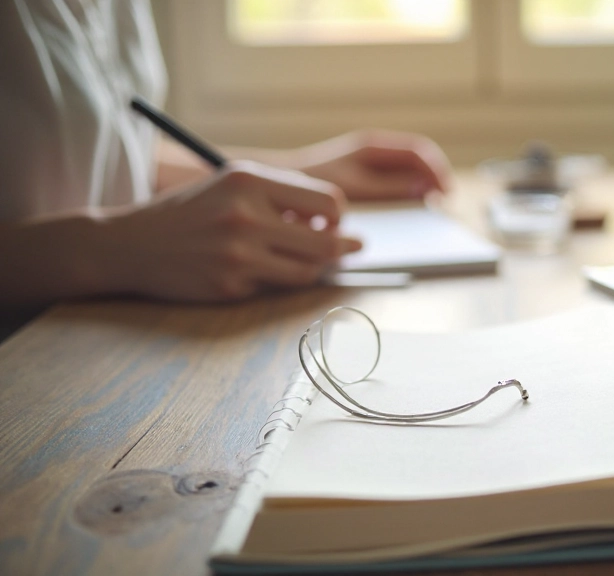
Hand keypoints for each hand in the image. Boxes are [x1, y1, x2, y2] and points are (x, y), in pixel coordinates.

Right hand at [102, 161, 361, 301]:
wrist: (131, 244)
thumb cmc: (192, 212)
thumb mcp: (232, 184)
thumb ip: (282, 195)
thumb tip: (337, 221)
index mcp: (249, 180)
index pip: (328, 201)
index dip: (338, 216)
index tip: (334, 223)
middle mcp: (245, 215)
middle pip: (328, 242)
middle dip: (345, 247)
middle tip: (352, 248)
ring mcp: (238, 254)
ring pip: (308, 270)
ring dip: (315, 268)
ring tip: (305, 259)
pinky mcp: (230, 285)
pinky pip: (275, 287)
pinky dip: (276, 279)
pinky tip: (257, 269)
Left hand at [293, 130, 451, 200]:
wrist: (283, 181)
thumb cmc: (315, 183)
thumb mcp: (356, 187)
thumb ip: (391, 187)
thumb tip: (425, 187)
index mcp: (374, 146)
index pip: (419, 151)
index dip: (437, 170)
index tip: (446, 192)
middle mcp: (374, 148)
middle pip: (418, 156)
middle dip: (435, 175)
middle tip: (445, 200)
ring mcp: (369, 159)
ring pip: (409, 166)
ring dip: (424, 181)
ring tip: (433, 203)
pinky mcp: (364, 171)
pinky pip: (396, 174)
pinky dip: (410, 186)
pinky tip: (412, 203)